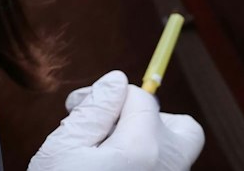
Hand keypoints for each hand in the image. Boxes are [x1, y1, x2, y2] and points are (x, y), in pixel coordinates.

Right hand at [28, 70, 204, 170]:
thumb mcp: (63, 149)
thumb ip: (94, 110)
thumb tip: (117, 81)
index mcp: (143, 149)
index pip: (142, 99)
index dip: (107, 95)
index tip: (76, 105)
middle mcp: (166, 169)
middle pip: (180, 129)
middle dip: (147, 119)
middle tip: (107, 129)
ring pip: (171, 156)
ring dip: (143, 145)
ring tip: (101, 155)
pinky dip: (140, 167)